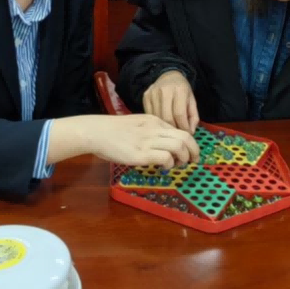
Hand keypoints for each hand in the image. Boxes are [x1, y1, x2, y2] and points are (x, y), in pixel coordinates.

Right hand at [69, 115, 198, 167]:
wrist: (95, 132)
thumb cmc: (113, 131)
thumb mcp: (137, 124)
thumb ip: (151, 130)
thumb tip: (164, 143)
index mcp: (155, 121)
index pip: (181, 130)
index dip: (190, 143)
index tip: (189, 152)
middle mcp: (155, 129)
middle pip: (186, 138)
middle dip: (194, 151)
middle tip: (193, 161)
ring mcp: (148, 141)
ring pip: (179, 147)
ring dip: (183, 158)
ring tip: (178, 165)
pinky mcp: (141, 154)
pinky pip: (165, 158)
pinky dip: (169, 164)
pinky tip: (164, 167)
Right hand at [143, 71, 198, 131]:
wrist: (169, 76)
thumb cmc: (183, 91)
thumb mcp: (192, 101)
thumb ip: (193, 117)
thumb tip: (190, 133)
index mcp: (180, 90)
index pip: (179, 113)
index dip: (183, 127)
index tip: (187, 134)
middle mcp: (164, 90)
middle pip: (167, 117)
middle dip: (173, 129)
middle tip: (178, 135)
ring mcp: (152, 93)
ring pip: (157, 117)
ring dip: (165, 127)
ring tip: (171, 131)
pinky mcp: (145, 97)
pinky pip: (149, 115)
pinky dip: (156, 122)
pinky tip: (161, 124)